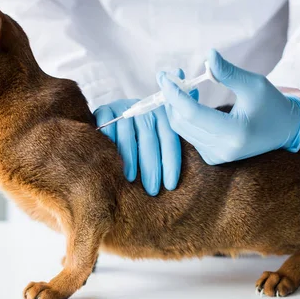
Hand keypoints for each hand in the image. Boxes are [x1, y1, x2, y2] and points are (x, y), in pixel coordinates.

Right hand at [94, 71, 197, 195]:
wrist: (116, 117)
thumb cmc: (143, 134)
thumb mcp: (162, 133)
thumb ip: (176, 140)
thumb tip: (195, 136)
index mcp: (162, 113)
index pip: (169, 139)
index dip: (170, 163)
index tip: (171, 185)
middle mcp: (144, 108)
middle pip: (149, 140)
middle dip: (151, 167)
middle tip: (152, 190)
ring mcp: (123, 108)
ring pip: (128, 137)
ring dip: (129, 159)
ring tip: (131, 180)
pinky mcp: (104, 111)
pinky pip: (107, 130)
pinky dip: (109, 147)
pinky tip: (111, 164)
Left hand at [156, 49, 299, 164]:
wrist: (284, 129)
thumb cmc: (271, 103)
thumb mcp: (254, 83)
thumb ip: (228, 72)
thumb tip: (208, 54)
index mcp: (235, 133)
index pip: (192, 114)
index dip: (174, 94)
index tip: (164, 76)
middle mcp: (223, 150)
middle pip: (182, 122)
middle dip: (172, 97)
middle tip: (173, 75)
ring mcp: (217, 157)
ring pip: (182, 129)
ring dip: (176, 105)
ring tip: (185, 84)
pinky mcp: (213, 157)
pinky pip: (189, 134)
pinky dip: (184, 116)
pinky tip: (192, 100)